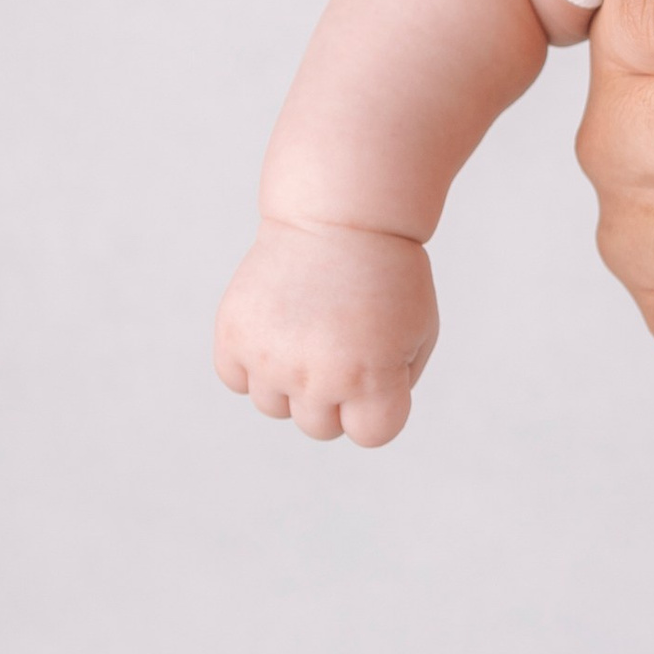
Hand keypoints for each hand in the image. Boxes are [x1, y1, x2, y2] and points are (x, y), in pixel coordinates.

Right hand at [214, 221, 439, 445]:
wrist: (341, 218)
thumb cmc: (388, 277)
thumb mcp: (420, 334)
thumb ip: (393, 387)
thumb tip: (352, 418)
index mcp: (370, 379)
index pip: (371, 435)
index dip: (379, 405)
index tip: (379, 369)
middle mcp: (316, 376)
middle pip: (319, 427)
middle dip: (334, 394)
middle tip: (341, 343)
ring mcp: (270, 358)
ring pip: (274, 405)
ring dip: (290, 380)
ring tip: (308, 330)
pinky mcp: (233, 335)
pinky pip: (235, 378)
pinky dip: (251, 363)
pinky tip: (276, 328)